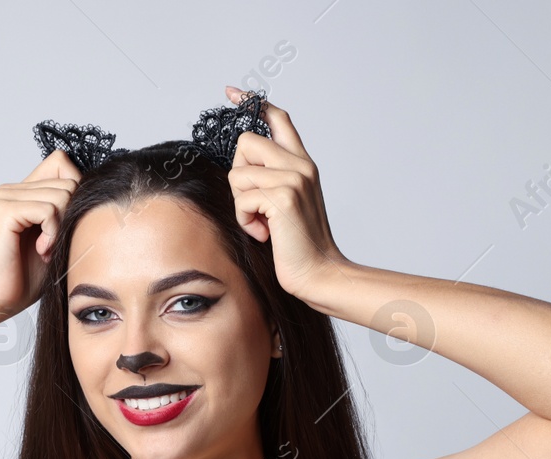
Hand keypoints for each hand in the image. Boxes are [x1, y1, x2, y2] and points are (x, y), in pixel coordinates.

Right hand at [0, 150, 80, 320]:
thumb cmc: (27, 276)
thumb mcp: (58, 237)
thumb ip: (68, 210)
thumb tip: (96, 190)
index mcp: (25, 191)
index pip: (62, 162)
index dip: (75, 190)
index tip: (66, 225)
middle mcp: (13, 188)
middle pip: (69, 180)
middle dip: (71, 215)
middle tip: (54, 244)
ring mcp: (7, 196)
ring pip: (62, 194)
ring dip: (62, 228)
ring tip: (46, 250)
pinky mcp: (5, 209)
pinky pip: (49, 209)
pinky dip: (52, 233)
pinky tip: (41, 251)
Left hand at [225, 86, 351, 301]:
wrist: (319, 272)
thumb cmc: (299, 245)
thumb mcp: (287, 203)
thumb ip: (273, 179)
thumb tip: (242, 166)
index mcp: (303, 164)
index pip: (278, 118)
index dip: (253, 103)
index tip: (232, 93)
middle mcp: (300, 165)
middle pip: (246, 142)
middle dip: (239, 174)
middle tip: (254, 204)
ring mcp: (294, 179)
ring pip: (238, 173)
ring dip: (241, 204)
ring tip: (262, 224)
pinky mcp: (283, 198)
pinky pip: (242, 198)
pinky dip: (245, 220)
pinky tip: (264, 234)